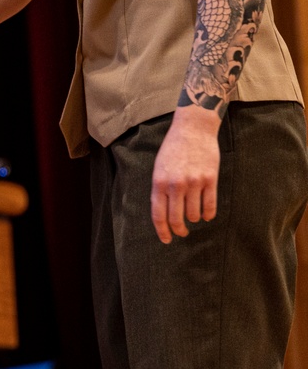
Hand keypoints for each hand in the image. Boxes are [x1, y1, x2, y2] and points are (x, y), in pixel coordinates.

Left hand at [150, 106, 221, 243]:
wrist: (193, 129)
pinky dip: (208, 215)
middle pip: (176, 219)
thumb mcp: (159, 168)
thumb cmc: (173, 149)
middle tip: (182, 233)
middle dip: (179, 230)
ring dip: (194, 219)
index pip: (159, 215)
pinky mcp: (210, 179)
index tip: (166, 240)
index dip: (162, 231)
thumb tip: (163, 213)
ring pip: (194, 215)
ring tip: (193, 216)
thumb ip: (160, 190)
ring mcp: (194, 182)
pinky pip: (210, 206)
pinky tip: (206, 215)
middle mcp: (176, 185)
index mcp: (160, 182)